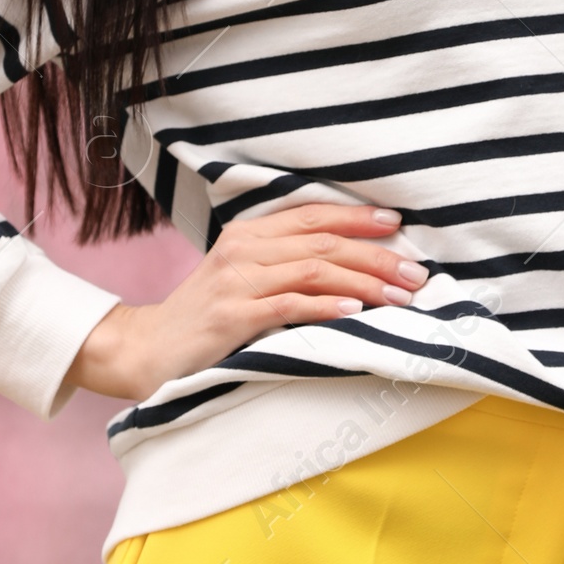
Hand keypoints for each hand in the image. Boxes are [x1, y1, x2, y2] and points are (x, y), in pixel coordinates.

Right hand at [63, 203, 428, 402]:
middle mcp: (243, 248)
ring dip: (364, 280)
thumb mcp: (243, 278)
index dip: (358, 217)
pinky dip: (326, 305)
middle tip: (416, 273)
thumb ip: (284, 265)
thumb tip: (349, 266)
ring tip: (399, 295)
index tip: (399, 226)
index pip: (313, 215)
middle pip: (322, 241)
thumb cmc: (204, 318)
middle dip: (376, 255)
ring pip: (313, 269)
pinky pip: (288, 304)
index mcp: (248, 234)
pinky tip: (355, 309)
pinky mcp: (231, 315)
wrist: (148, 349)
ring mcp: (236, 281)